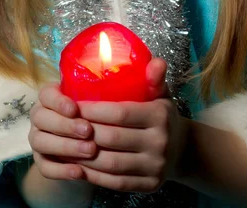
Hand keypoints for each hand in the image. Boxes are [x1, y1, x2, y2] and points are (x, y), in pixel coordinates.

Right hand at [29, 84, 96, 180]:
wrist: (85, 139)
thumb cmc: (92, 112)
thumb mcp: (93, 101)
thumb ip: (96, 97)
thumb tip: (115, 92)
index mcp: (49, 97)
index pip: (46, 94)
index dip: (58, 101)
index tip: (75, 109)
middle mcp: (40, 116)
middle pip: (41, 118)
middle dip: (66, 125)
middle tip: (88, 131)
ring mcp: (37, 138)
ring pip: (40, 142)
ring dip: (66, 147)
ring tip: (90, 150)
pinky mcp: (41, 161)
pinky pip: (45, 168)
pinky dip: (61, 171)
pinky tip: (79, 172)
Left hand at [74, 58, 187, 193]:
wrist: (182, 149)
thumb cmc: (162, 116)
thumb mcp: (161, 94)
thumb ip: (154, 77)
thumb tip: (156, 61)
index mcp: (160, 115)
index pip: (120, 113)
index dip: (93, 110)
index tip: (73, 106)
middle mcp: (160, 142)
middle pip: (112, 138)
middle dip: (84, 132)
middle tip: (64, 126)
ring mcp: (155, 166)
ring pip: (111, 163)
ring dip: (84, 156)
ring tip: (66, 146)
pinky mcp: (150, 185)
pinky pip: (116, 182)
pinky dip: (94, 176)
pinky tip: (80, 167)